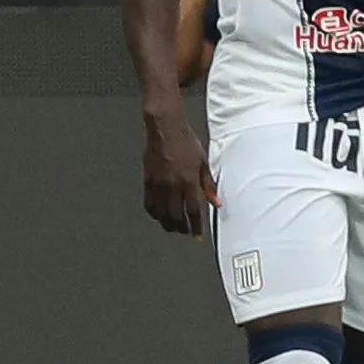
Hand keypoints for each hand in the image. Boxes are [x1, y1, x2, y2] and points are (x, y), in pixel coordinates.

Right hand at [141, 114, 219, 235]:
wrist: (165, 128)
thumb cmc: (185, 141)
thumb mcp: (203, 162)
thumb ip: (208, 184)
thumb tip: (216, 201)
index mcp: (189, 181)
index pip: (194, 211)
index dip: (196, 227)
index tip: (197, 236)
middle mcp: (173, 185)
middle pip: (176, 216)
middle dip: (182, 228)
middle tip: (186, 232)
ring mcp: (158, 184)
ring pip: (162, 213)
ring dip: (168, 224)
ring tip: (174, 228)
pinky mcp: (147, 180)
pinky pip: (149, 203)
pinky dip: (155, 213)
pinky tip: (159, 215)